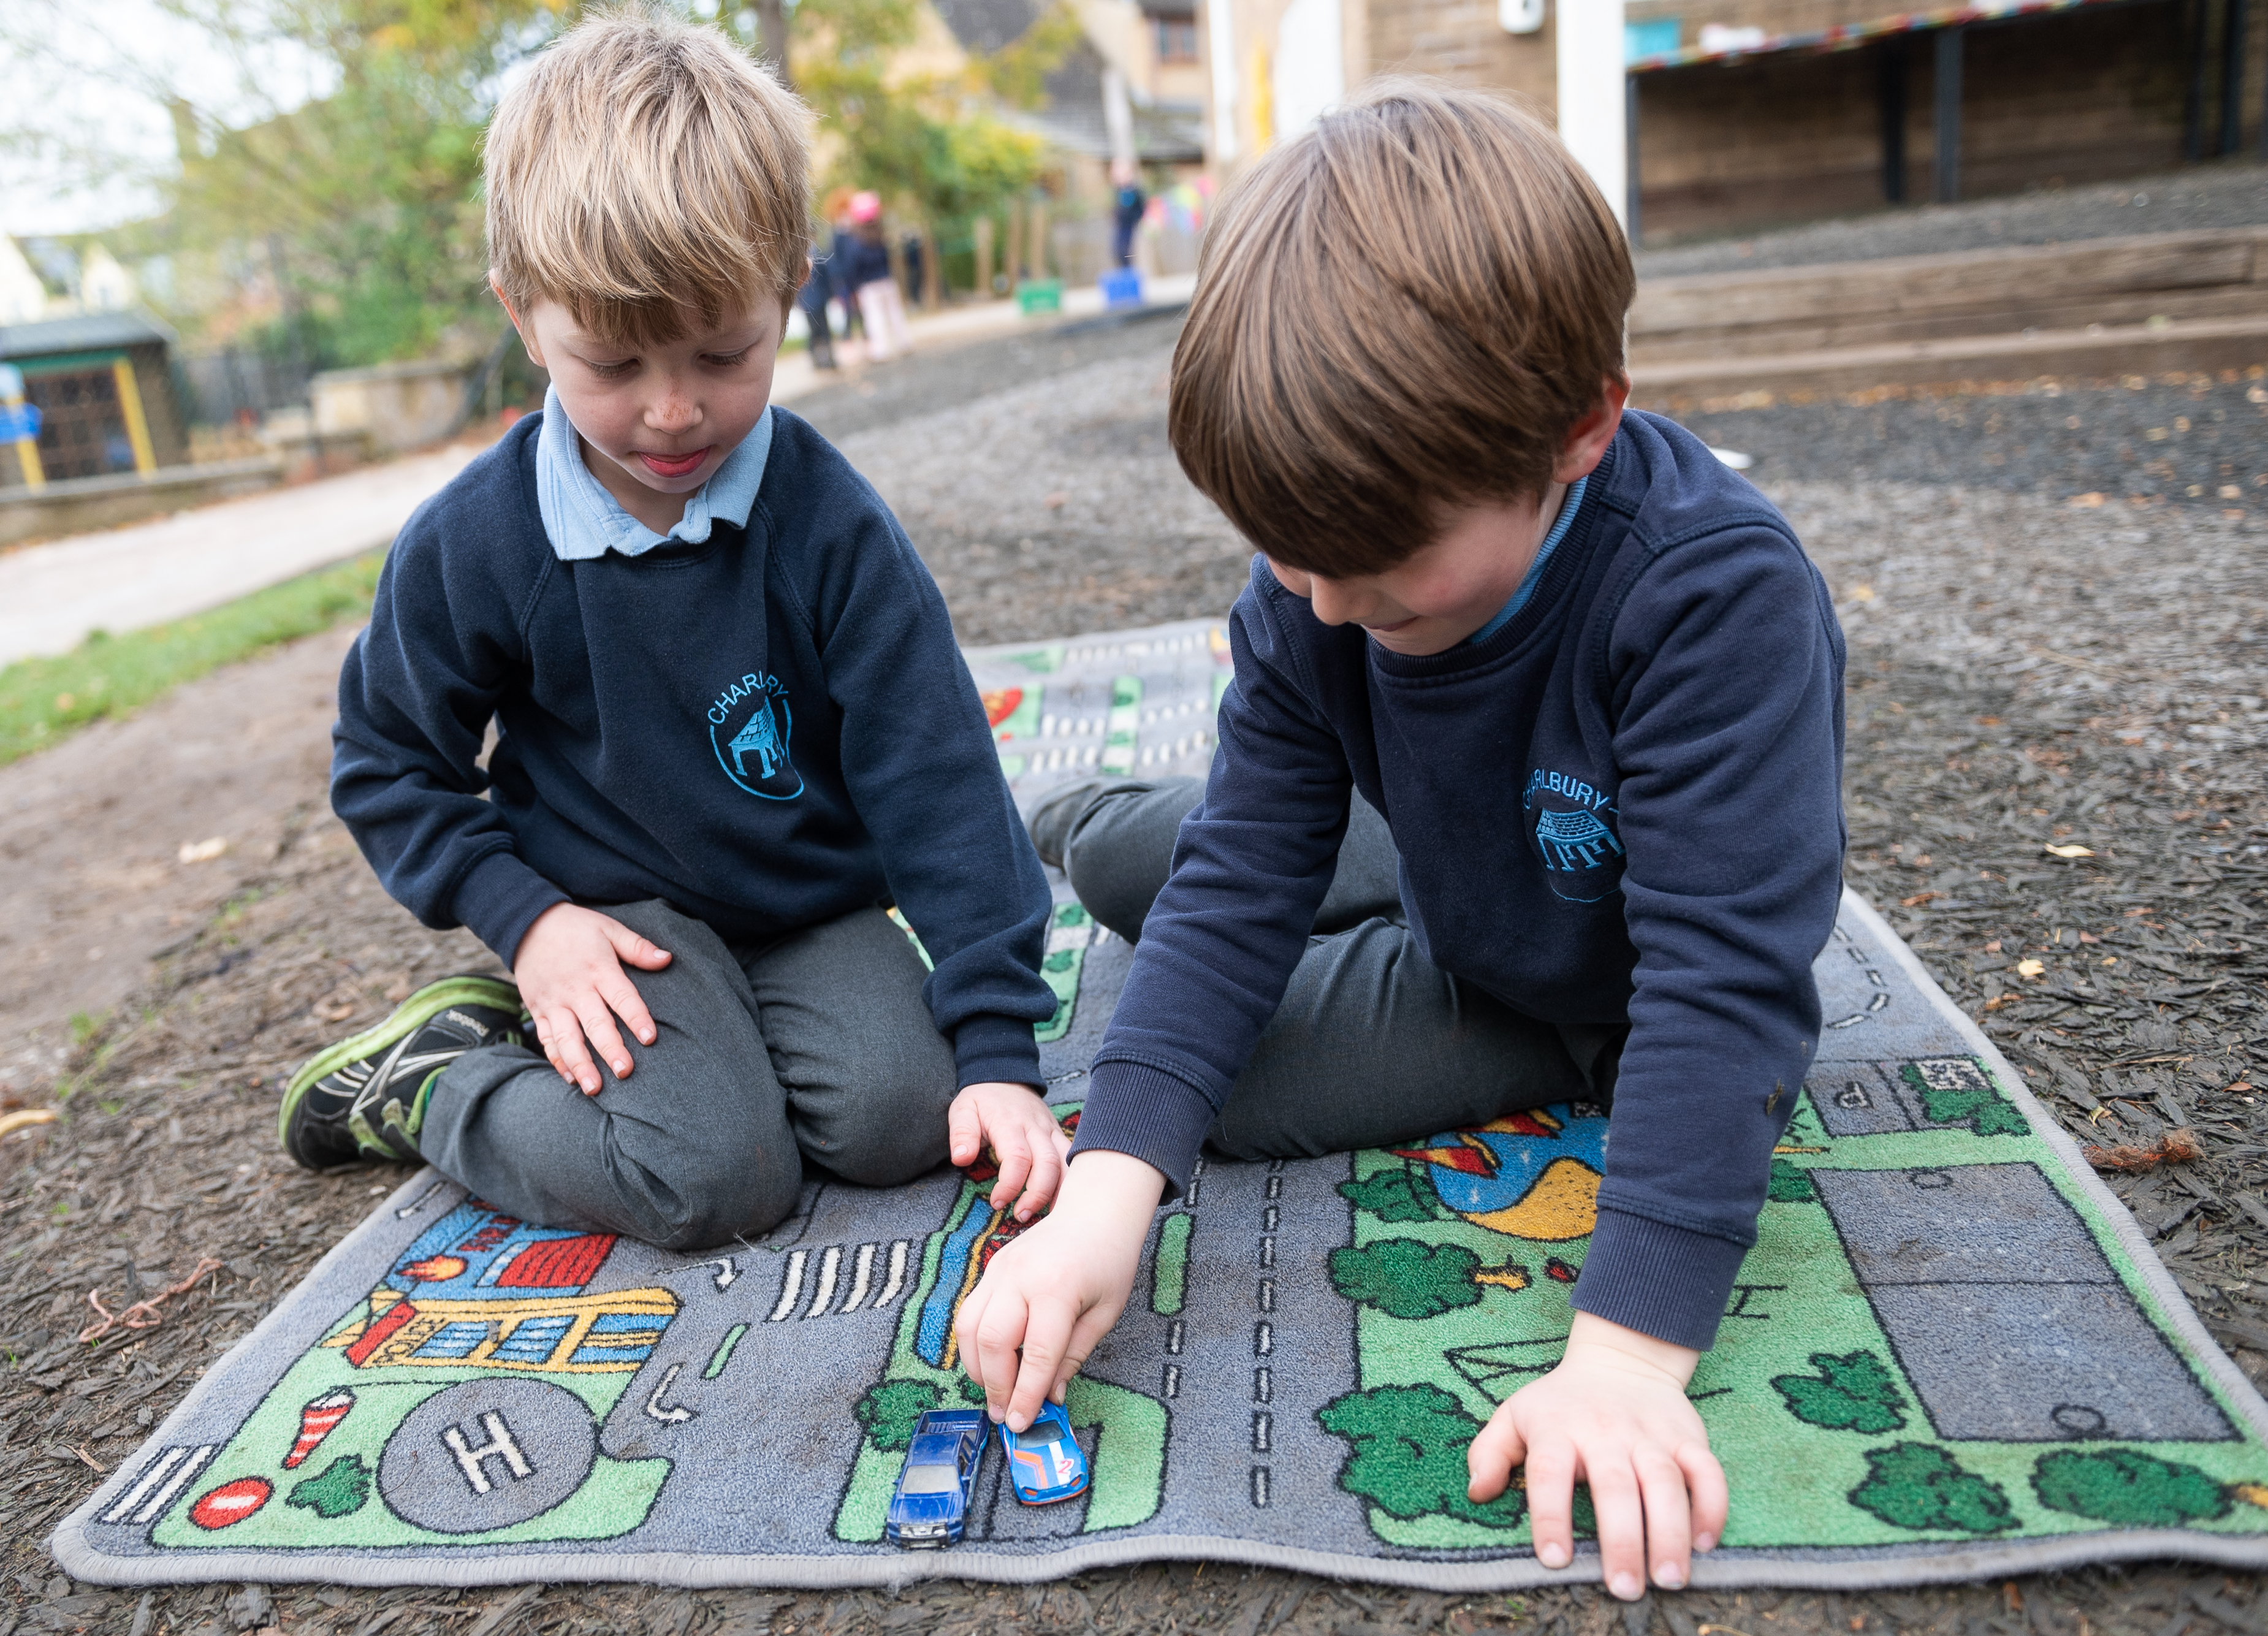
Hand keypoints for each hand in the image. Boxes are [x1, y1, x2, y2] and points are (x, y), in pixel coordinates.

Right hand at [513, 903, 672, 1094]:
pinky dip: (557, 1060)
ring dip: (581, 1064)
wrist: (527, 923)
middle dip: (610, 1049)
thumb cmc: (576, 928)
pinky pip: (546, 1039)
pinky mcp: (538, 1009)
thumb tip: (667, 959)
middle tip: (625, 1072)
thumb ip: (638, 947)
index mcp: (598, 969)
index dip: (636, 1017)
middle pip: (594, 1024)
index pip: (621, 996)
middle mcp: (575, 989)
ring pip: (567, 1038)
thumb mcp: (609, 928)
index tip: (650, 1037)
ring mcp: (553, 1002)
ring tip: (595, 1088)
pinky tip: (570, 1078)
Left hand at [948, 1081, 1070, 1222]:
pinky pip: (1072, 1159)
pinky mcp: (1058, 1135)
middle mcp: (1035, 1127)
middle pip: (1048, 1164)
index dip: (1010, 1185)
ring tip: (1045, 1215)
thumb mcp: (962, 1109)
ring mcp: (1050, 1131)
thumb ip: (961, 1133)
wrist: (1005, 1074)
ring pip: (1066, 1163)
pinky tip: (1061, 1202)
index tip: (996, 1202)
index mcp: (1010, 1123)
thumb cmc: (981, 1098)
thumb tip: (962, 1159)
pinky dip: (1070, 1182)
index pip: (1018, 1158)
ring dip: (1058, 1192)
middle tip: (1021, 1216)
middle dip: (1037, 1194)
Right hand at [955, 1149, 1163, 1430]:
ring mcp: (1000, 1269)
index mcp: (1058, 1287)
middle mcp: (1021, 1276)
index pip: (1036, 1352)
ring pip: (970, 1327)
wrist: (1094, 1213)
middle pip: (992, 1340)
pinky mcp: (990, 1269)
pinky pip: (970, 1313)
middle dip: (995, 1385)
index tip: (1020, 1423)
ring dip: (977, 1367)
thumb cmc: (1108, 1262)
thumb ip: (1073, 1356)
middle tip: (1004, 1414)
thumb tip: (1050, 1397)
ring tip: (996, 1393)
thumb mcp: (1104, 1313)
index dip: (1026, 1393)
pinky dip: (975, 1345)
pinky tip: (991, 1364)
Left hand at [1466, 1310, 1725, 1600]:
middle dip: (1622, 1540)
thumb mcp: (1515, 1415)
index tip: (1553, 1560)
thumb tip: (1477, 1494)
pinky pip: (1707, 1471)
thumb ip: (1490, 1453)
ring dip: (1671, 1532)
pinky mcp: (1688, 1436)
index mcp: (1558, 1429)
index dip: (1550, 1516)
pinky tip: (1704, 1543)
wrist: (1621, 1360)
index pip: (1549, 1472)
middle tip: (1624, 1588)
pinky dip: (1711, 1506)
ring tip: (1669, 1578)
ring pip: (1666, 1481)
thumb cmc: (1561, 1403)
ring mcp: (1650, 1434)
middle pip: (1615, 1485)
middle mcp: (1605, 1431)